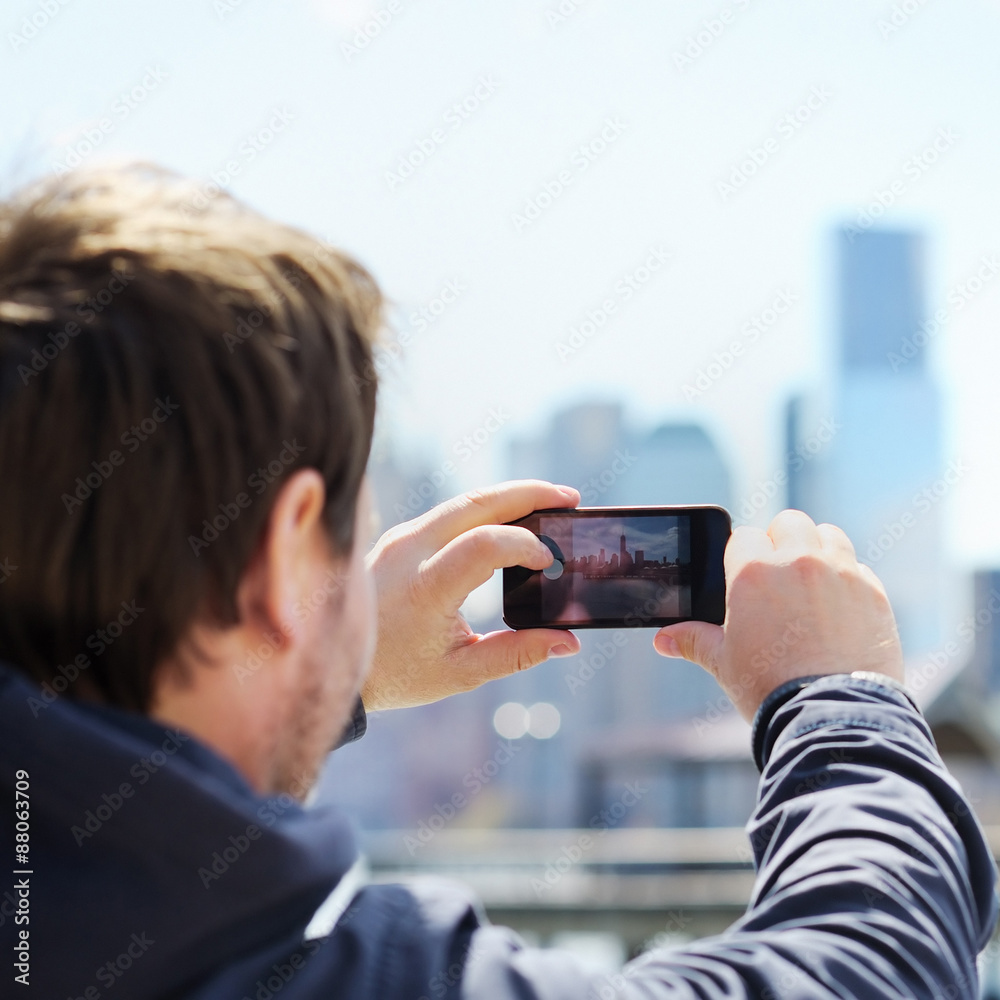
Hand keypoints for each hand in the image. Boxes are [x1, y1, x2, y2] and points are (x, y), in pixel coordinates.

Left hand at [361, 480, 581, 710]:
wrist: (330, 659)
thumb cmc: (395, 673)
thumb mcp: (459, 674)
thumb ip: (515, 655)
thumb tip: (567, 643)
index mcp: (425, 588)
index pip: (485, 545)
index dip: (526, 545)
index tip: (552, 561)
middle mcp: (409, 551)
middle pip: (477, 502)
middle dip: (528, 494)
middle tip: (569, 498)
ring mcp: (401, 538)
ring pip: (463, 501)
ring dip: (509, 497)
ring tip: (549, 502)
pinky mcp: (400, 536)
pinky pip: (449, 512)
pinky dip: (485, 509)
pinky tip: (512, 518)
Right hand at [653, 509, 903, 720]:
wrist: (830, 715)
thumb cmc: (769, 687)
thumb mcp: (723, 662)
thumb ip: (693, 640)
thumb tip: (664, 640)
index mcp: (753, 572)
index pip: (743, 536)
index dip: (741, 554)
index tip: (744, 575)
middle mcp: (798, 562)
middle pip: (789, 523)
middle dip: (781, 541)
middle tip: (777, 574)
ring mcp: (841, 574)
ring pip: (828, 536)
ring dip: (818, 549)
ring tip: (810, 582)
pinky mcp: (874, 594)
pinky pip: (859, 569)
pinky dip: (848, 580)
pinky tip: (838, 609)